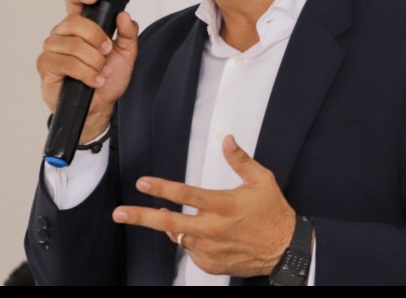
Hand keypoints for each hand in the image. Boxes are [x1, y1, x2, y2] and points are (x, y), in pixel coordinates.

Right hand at [36, 0, 138, 142]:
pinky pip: (67, 64)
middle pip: (74, 22)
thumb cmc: (108, 78)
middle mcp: (62, 34)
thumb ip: (128, 34)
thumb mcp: (126, 54)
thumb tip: (124, 16)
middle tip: (107, 51)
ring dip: (93, 61)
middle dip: (97, 38)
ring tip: (100, 72)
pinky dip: (86, 73)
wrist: (99, 106)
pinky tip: (94, 80)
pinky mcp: (46, 67)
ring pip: (73, 45)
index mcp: (79, 25)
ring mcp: (51, 50)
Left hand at [112, 135, 295, 277]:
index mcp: (224, 205)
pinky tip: (202, 233)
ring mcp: (211, 249)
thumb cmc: (273, 212)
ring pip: (178, 236)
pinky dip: (191, 240)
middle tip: (119, 213)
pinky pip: (191, 250)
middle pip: (170, 223)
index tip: (142, 183)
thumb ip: (240, 160)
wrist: (285, 251)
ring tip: (163, 215)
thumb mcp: (261, 180)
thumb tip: (227, 139)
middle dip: (141, 217)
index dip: (162, 188)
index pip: (186, 195)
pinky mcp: (211, 264)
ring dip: (170, 225)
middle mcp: (214, 229)